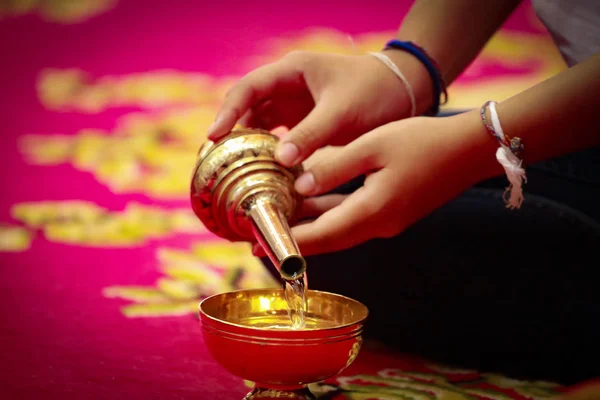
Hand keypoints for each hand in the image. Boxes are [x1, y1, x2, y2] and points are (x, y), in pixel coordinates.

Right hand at [208, 50, 430, 166]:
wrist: (404, 93)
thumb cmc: (374, 92)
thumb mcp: (342, 113)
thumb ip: (311, 134)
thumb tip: (279, 159)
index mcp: (292, 71)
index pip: (248, 88)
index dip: (228, 112)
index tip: (214, 137)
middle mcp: (287, 86)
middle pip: (248, 108)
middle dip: (233, 132)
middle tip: (219, 162)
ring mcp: (294, 105)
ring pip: (261, 126)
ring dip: (251, 146)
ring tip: (238, 172)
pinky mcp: (304, 123)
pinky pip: (278, 138)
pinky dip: (270, 154)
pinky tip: (266, 173)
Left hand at [254, 111, 496, 256]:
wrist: (469, 149)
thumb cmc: (422, 142)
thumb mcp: (372, 146)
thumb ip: (333, 168)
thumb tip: (299, 186)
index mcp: (372, 212)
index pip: (320, 237)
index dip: (288, 242)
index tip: (258, 243)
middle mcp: (378, 225)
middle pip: (327, 240)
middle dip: (293, 239)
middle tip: (260, 235)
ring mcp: (386, 221)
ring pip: (338, 230)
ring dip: (309, 228)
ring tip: (278, 218)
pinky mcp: (391, 212)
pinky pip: (351, 219)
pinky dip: (328, 215)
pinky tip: (310, 201)